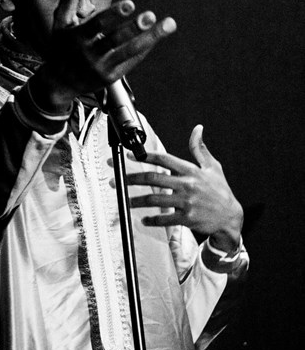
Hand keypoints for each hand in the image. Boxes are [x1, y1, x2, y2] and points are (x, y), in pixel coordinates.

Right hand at [31, 0, 176, 110]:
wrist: (59, 83)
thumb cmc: (62, 47)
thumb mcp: (60, 23)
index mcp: (77, 38)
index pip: (98, 24)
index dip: (114, 14)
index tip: (130, 4)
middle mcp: (89, 54)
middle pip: (115, 40)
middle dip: (134, 28)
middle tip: (151, 16)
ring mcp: (101, 67)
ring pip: (128, 51)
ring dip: (150, 38)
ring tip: (168, 24)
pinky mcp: (110, 77)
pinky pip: (130, 61)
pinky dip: (144, 49)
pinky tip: (156, 36)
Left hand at [127, 125, 243, 252]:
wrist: (231, 217)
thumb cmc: (220, 190)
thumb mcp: (213, 166)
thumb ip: (200, 148)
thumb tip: (197, 129)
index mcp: (190, 171)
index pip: (164, 159)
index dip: (145, 155)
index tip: (130, 155)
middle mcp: (187, 185)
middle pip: (153, 179)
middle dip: (132, 178)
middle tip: (117, 179)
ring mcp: (186, 203)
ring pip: (155, 200)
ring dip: (137, 200)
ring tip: (125, 200)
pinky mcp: (187, 219)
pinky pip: (165, 219)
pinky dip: (152, 220)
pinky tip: (143, 219)